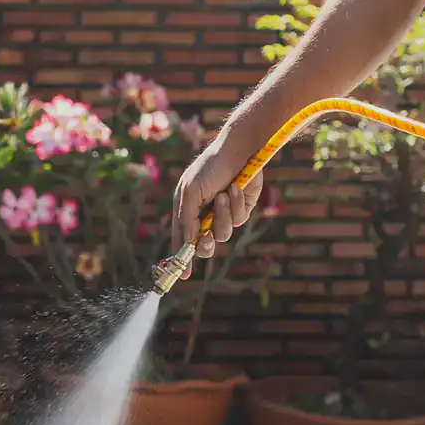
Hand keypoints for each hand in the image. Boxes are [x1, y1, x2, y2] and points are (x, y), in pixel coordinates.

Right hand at [172, 138, 263, 257]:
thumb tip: (188, 240)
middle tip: (206, 238)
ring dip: (224, 215)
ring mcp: (224, 213)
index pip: (182, 239)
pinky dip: (237, 204)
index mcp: (187, 210)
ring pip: (223, 233)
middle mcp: (205, 215)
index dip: (182, 257)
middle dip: (205, 244)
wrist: (239, 150)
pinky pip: (239, 219)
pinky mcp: (242, 209)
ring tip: (224, 194)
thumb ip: (187, 217)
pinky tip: (236, 187)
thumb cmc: (210, 166)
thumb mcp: (191, 190)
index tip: (182, 274)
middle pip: (204, 245)